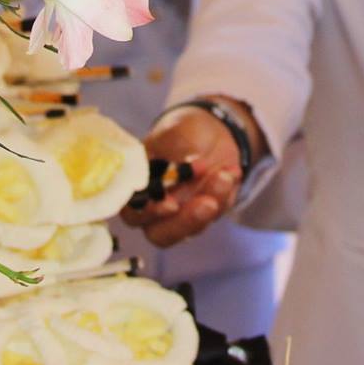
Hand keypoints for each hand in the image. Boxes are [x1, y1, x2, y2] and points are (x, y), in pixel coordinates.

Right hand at [120, 101, 248, 246]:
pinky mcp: (205, 214)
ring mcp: (180, 215)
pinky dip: (224, 195)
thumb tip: (182, 165)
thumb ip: (175, 148)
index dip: (149, 213)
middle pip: (160, 234)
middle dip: (185, 221)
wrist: (210, 132)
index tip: (171, 204)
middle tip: (207, 203)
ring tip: (223, 177)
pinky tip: (230, 172)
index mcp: (136, 187)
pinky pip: (215, 214)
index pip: (133, 211)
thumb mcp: (176, 130)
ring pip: (191, 228)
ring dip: (210, 207)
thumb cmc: (182, 132)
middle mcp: (154, 208)